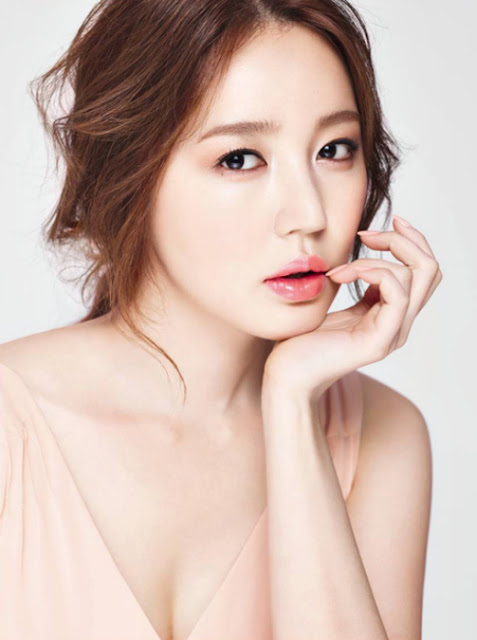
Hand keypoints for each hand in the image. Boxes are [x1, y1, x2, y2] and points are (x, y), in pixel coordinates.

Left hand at [263, 216, 442, 397]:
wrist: (286, 373)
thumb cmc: (301, 339)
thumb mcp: (333, 301)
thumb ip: (354, 281)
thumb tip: (362, 249)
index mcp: (390, 313)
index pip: (422, 271)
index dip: (408, 241)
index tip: (375, 228)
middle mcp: (399, 323)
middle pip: (430, 270)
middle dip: (403, 240)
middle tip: (366, 235)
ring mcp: (393, 333)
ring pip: (417, 276)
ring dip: (376, 258)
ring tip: (338, 270)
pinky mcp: (380, 340)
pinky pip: (396, 293)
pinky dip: (370, 272)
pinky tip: (340, 276)